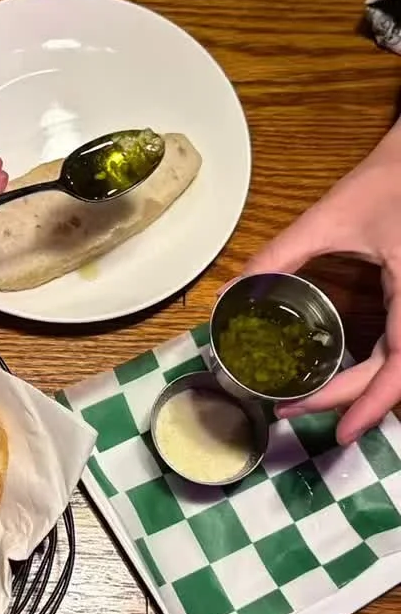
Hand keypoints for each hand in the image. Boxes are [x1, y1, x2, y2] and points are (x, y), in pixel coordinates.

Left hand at [241, 120, 400, 444]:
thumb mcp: (329, 219)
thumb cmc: (390, 180)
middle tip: (293, 410)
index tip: (338, 433)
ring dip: (367, 390)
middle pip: (399, 374)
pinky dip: (379, 369)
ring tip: (315, 400)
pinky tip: (347, 372)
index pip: (399, 366)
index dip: (370, 405)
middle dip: (350, 401)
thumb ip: (278, 257)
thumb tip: (229, 293)